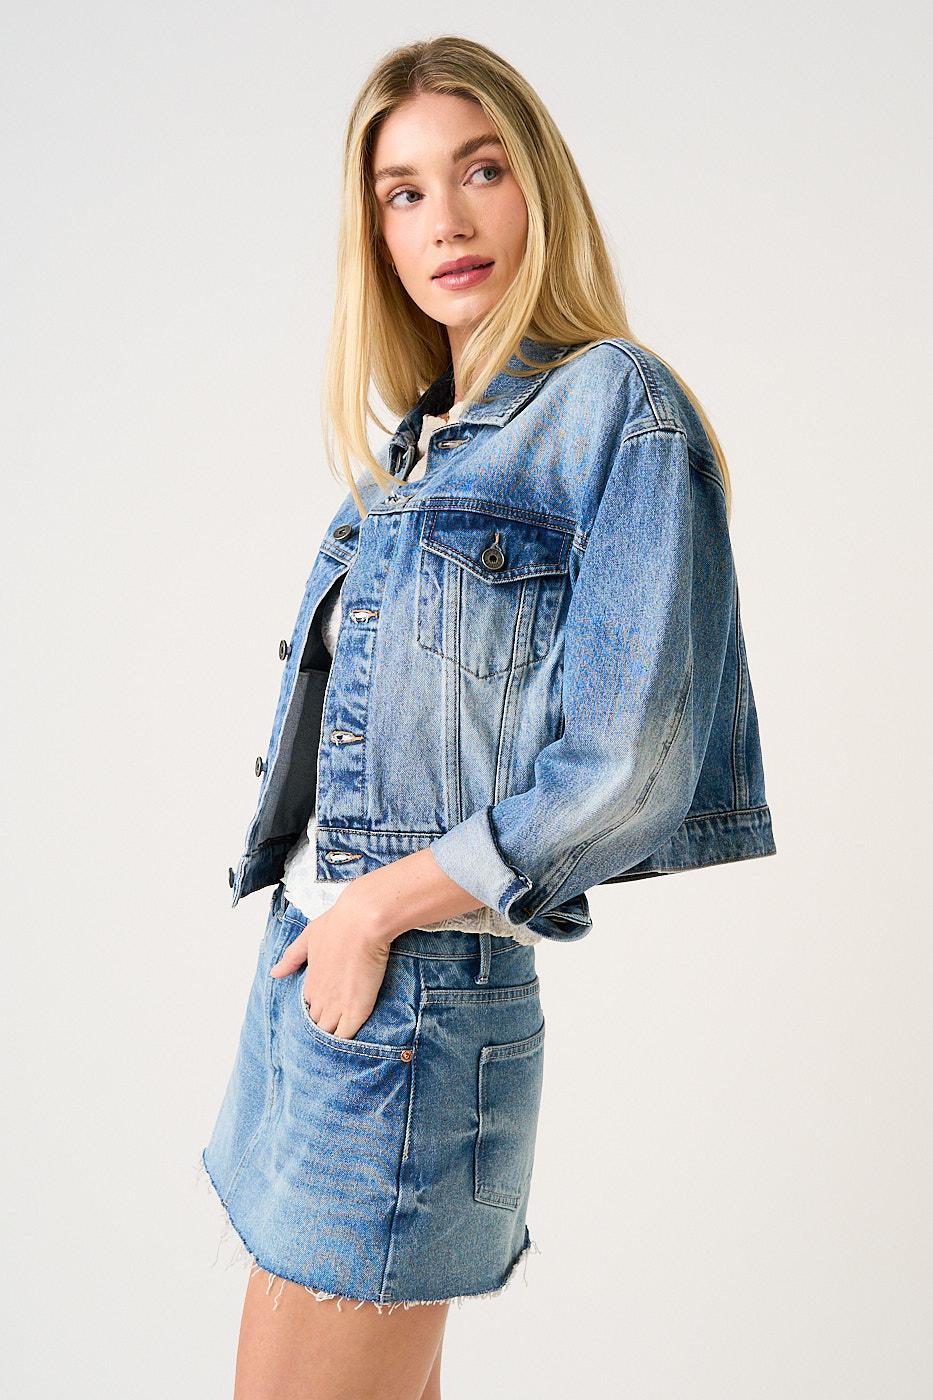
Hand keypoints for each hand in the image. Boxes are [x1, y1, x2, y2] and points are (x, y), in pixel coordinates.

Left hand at [268, 899, 393, 1041]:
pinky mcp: (356, 1010)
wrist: (361, 922)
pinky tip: (351, 1048)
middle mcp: (320, 998)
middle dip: (323, 1029)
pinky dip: (347, 1043)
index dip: (316, 1013)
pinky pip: (347, 1036)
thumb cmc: (338, 925)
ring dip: (334, 1038)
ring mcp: (337, 1006)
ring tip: (340, 1045)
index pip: (308, 1009)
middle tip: (332, 1033)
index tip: (324, 1014)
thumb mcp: (308, 938)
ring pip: (330, 1034)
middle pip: (317, 1025)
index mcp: (310, 983)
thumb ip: (291, 957)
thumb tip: (274, 973)